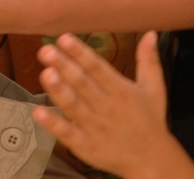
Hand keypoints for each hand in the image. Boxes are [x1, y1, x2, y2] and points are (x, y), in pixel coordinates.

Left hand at [32, 33, 193, 177]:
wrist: (152, 160)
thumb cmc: (150, 121)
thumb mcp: (154, 89)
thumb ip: (148, 61)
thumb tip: (150, 34)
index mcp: (121, 91)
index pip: (97, 68)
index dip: (80, 53)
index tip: (64, 39)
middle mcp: (106, 107)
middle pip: (82, 84)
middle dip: (63, 66)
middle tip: (46, 51)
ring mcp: (94, 127)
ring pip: (73, 106)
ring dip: (58, 90)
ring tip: (45, 74)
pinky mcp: (85, 145)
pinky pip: (67, 133)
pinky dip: (53, 123)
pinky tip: (39, 112)